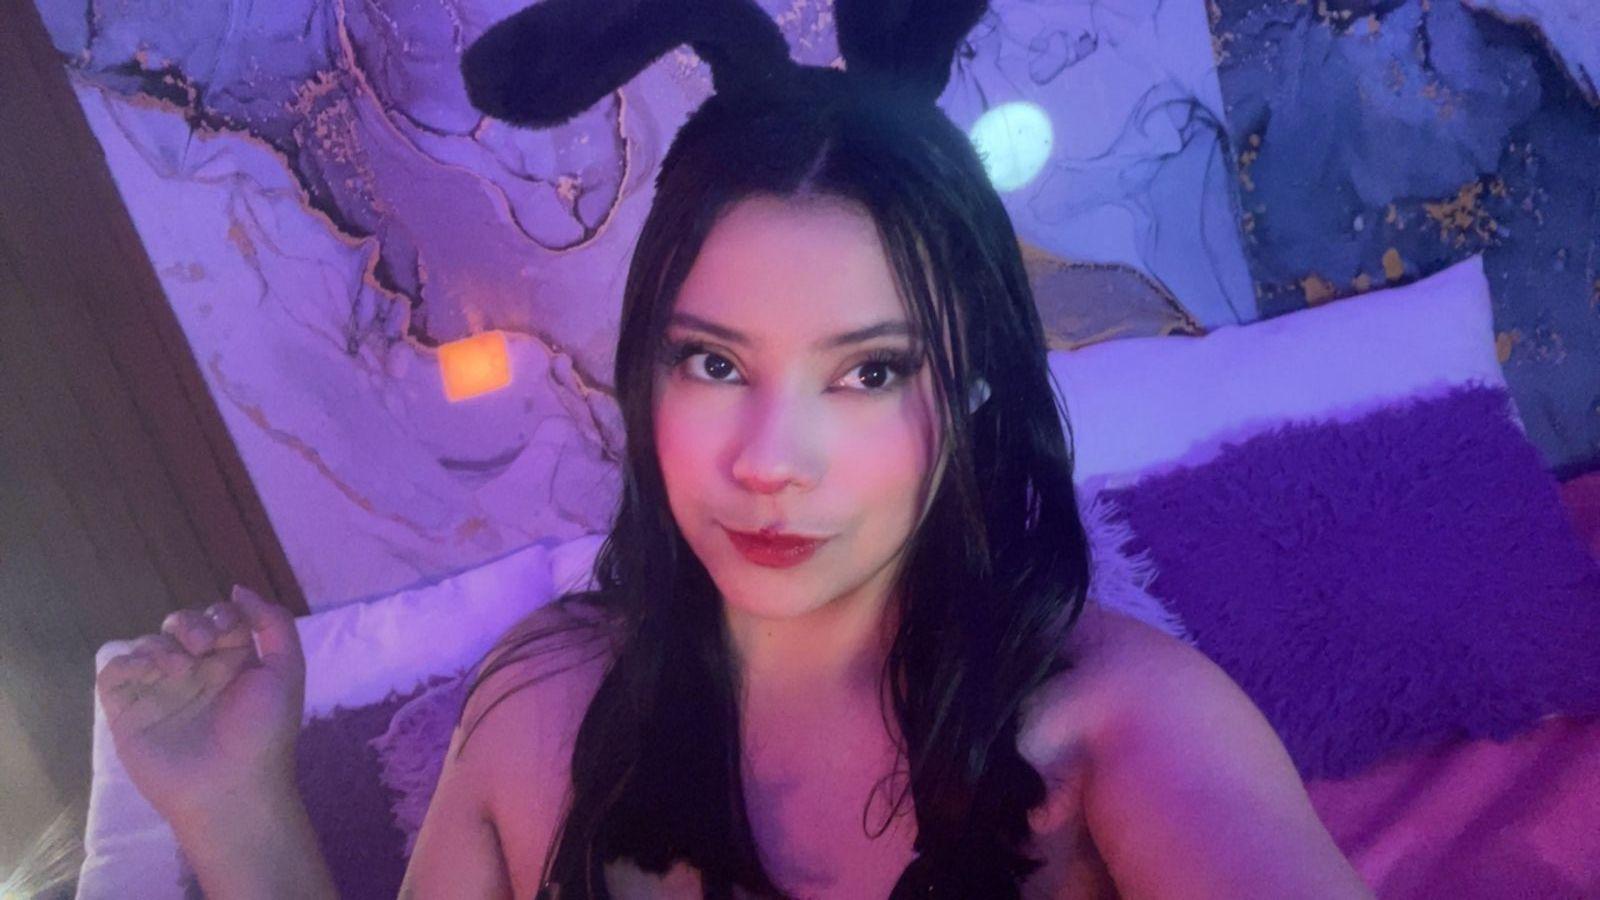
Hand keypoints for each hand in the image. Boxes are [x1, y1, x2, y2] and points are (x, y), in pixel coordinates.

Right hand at [96, 585, 305, 825]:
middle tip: (201, 645)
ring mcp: (161, 690)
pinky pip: (114, 671)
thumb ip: (273, 624)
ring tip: (180, 667)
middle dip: (190, 623)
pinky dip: (127, 661)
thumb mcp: (286, 670)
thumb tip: (238, 589)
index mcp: (233, 662)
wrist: (233, 787)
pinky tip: (150, 670)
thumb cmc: (264, 732)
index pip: (218, 618)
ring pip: (149, 644)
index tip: (228, 632)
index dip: (221, 615)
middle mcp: (196, 672)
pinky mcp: (129, 710)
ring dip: (162, 645)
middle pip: (181, 624)